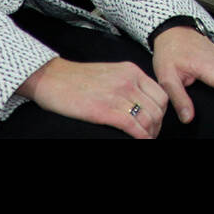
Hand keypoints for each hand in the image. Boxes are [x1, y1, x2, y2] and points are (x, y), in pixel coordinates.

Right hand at [16, 57, 172, 138]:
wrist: (52, 77)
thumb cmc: (78, 78)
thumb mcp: (111, 72)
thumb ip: (127, 83)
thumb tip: (141, 103)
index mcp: (132, 71)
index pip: (161, 94)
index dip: (161, 113)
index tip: (155, 123)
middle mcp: (129, 81)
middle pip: (158, 108)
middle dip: (157, 126)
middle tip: (150, 135)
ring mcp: (117, 95)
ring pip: (148, 119)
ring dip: (150, 134)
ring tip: (144, 140)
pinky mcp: (104, 110)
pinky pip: (133, 126)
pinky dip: (140, 137)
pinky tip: (139, 141)